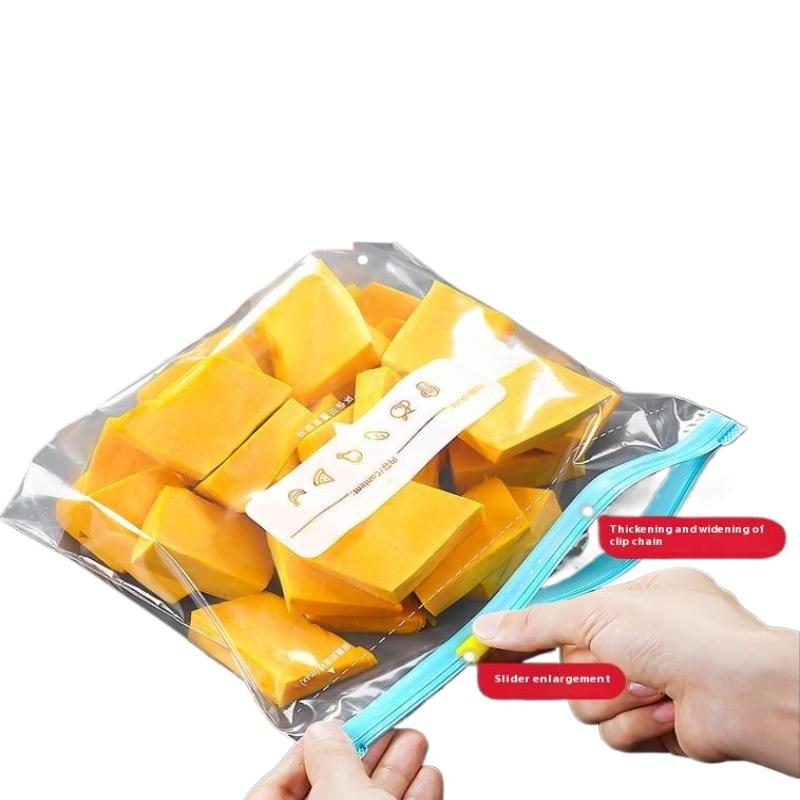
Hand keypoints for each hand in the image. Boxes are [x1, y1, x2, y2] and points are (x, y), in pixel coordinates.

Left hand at [246, 722, 442, 799]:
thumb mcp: (341, 796)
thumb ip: (332, 758)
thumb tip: (326, 732)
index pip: (275, 788)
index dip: (307, 753)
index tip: (336, 729)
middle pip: (332, 790)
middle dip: (365, 754)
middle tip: (386, 724)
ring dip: (397, 770)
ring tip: (415, 739)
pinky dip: (415, 797)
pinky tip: (427, 778)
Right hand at [473, 568, 799, 775]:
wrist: (741, 693)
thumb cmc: (692, 636)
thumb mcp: (598, 614)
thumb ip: (537, 624)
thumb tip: (491, 627)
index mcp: (630, 601)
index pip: (559, 617)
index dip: (522, 636)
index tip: (484, 652)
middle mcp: (638, 640)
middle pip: (568, 665)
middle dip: (590, 668)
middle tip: (608, 658)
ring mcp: (646, 682)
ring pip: (586, 703)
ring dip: (615, 696)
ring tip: (651, 682)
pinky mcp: (652, 723)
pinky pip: (612, 732)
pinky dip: (635, 722)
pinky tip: (664, 707)